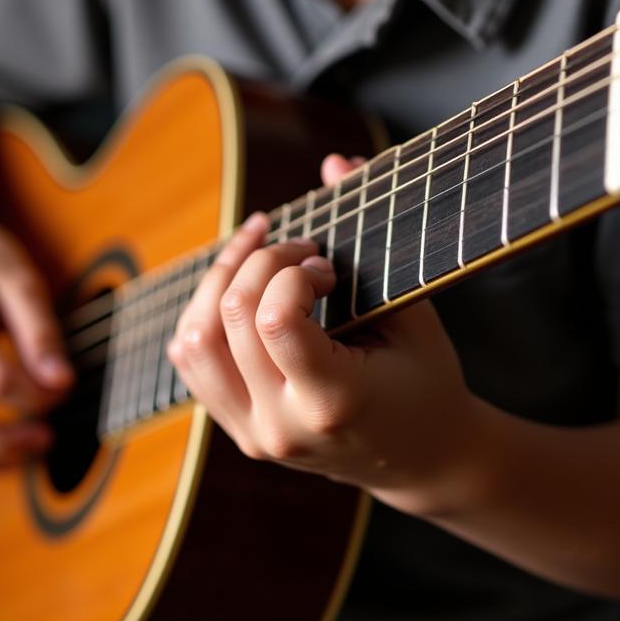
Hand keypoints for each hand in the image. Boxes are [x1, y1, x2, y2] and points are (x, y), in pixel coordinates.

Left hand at [168, 155, 476, 510]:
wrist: (420, 459)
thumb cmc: (427, 383)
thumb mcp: (412, 313)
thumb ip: (372, 240)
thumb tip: (336, 160)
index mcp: (332, 402)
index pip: (274, 321)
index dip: (292, 273)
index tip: (326, 269)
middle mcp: (279, 425)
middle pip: (230, 318)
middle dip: (260, 262)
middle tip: (300, 251)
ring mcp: (251, 434)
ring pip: (194, 340)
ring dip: (219, 281)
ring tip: (258, 254)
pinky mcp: (237, 430)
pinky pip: (192, 362)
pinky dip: (206, 314)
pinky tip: (241, 288)